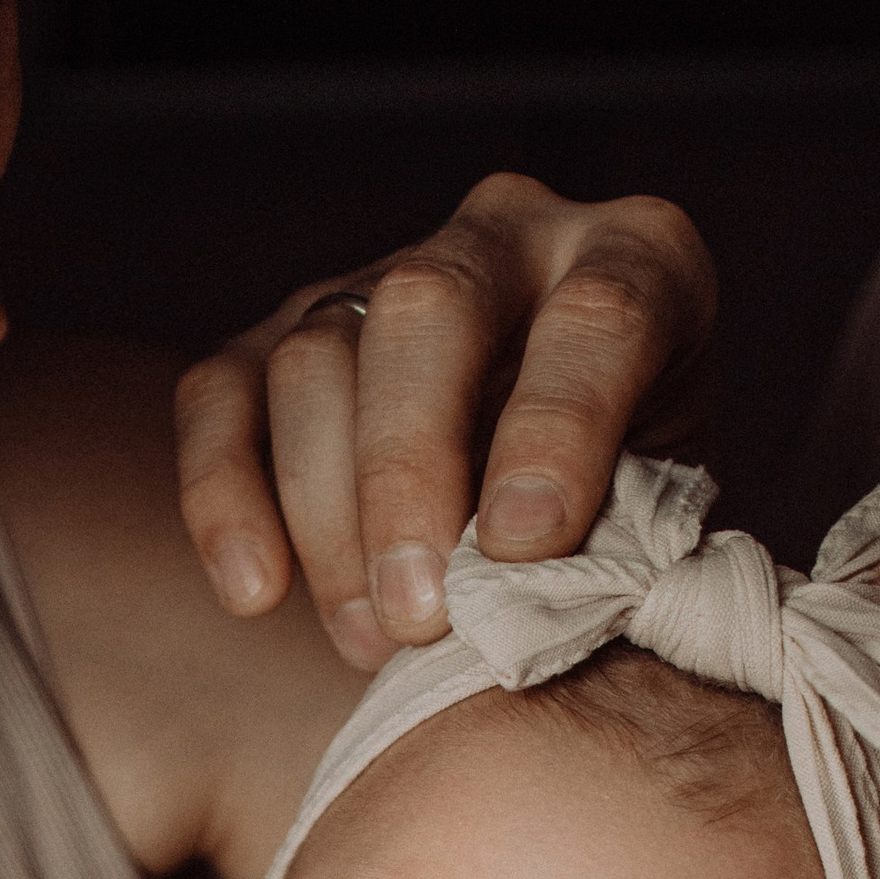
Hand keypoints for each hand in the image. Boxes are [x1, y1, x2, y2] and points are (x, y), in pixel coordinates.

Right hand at [175, 175, 715, 665]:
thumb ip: (615, 538)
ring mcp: (385, 275)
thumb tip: (525, 601)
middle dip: (411, 469)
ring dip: (332, 516)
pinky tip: (257, 594)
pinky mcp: (282, 336)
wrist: (554, 535)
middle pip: (429, 309)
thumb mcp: (658, 525)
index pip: (601, 314)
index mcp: (640, 263)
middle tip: (419, 614)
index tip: (523, 547)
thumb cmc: (628, 533)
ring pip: (317, 357)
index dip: (557, 429)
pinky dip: (225, 497)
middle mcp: (509, 238)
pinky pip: (221, 396)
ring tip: (374, 640)